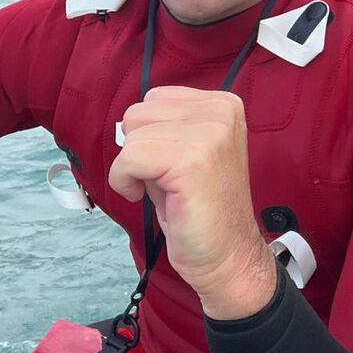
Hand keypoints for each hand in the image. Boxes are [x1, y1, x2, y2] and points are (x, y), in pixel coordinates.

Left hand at [107, 86, 279, 319]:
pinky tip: (145, 197)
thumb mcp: (188, 151)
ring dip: (133, 166)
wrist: (228, 254)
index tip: (172, 165)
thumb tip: (124, 126)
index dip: (150, 136)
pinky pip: (129, 158)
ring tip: (163, 188)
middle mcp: (221, 112)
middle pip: (139, 113)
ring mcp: (209, 134)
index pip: (155, 99)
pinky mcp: (191, 160)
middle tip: (167, 179)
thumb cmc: (201, 208)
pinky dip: (124, 181)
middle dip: (140, 148)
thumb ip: (165, 128)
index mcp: (223, 105)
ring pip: (132, 134)